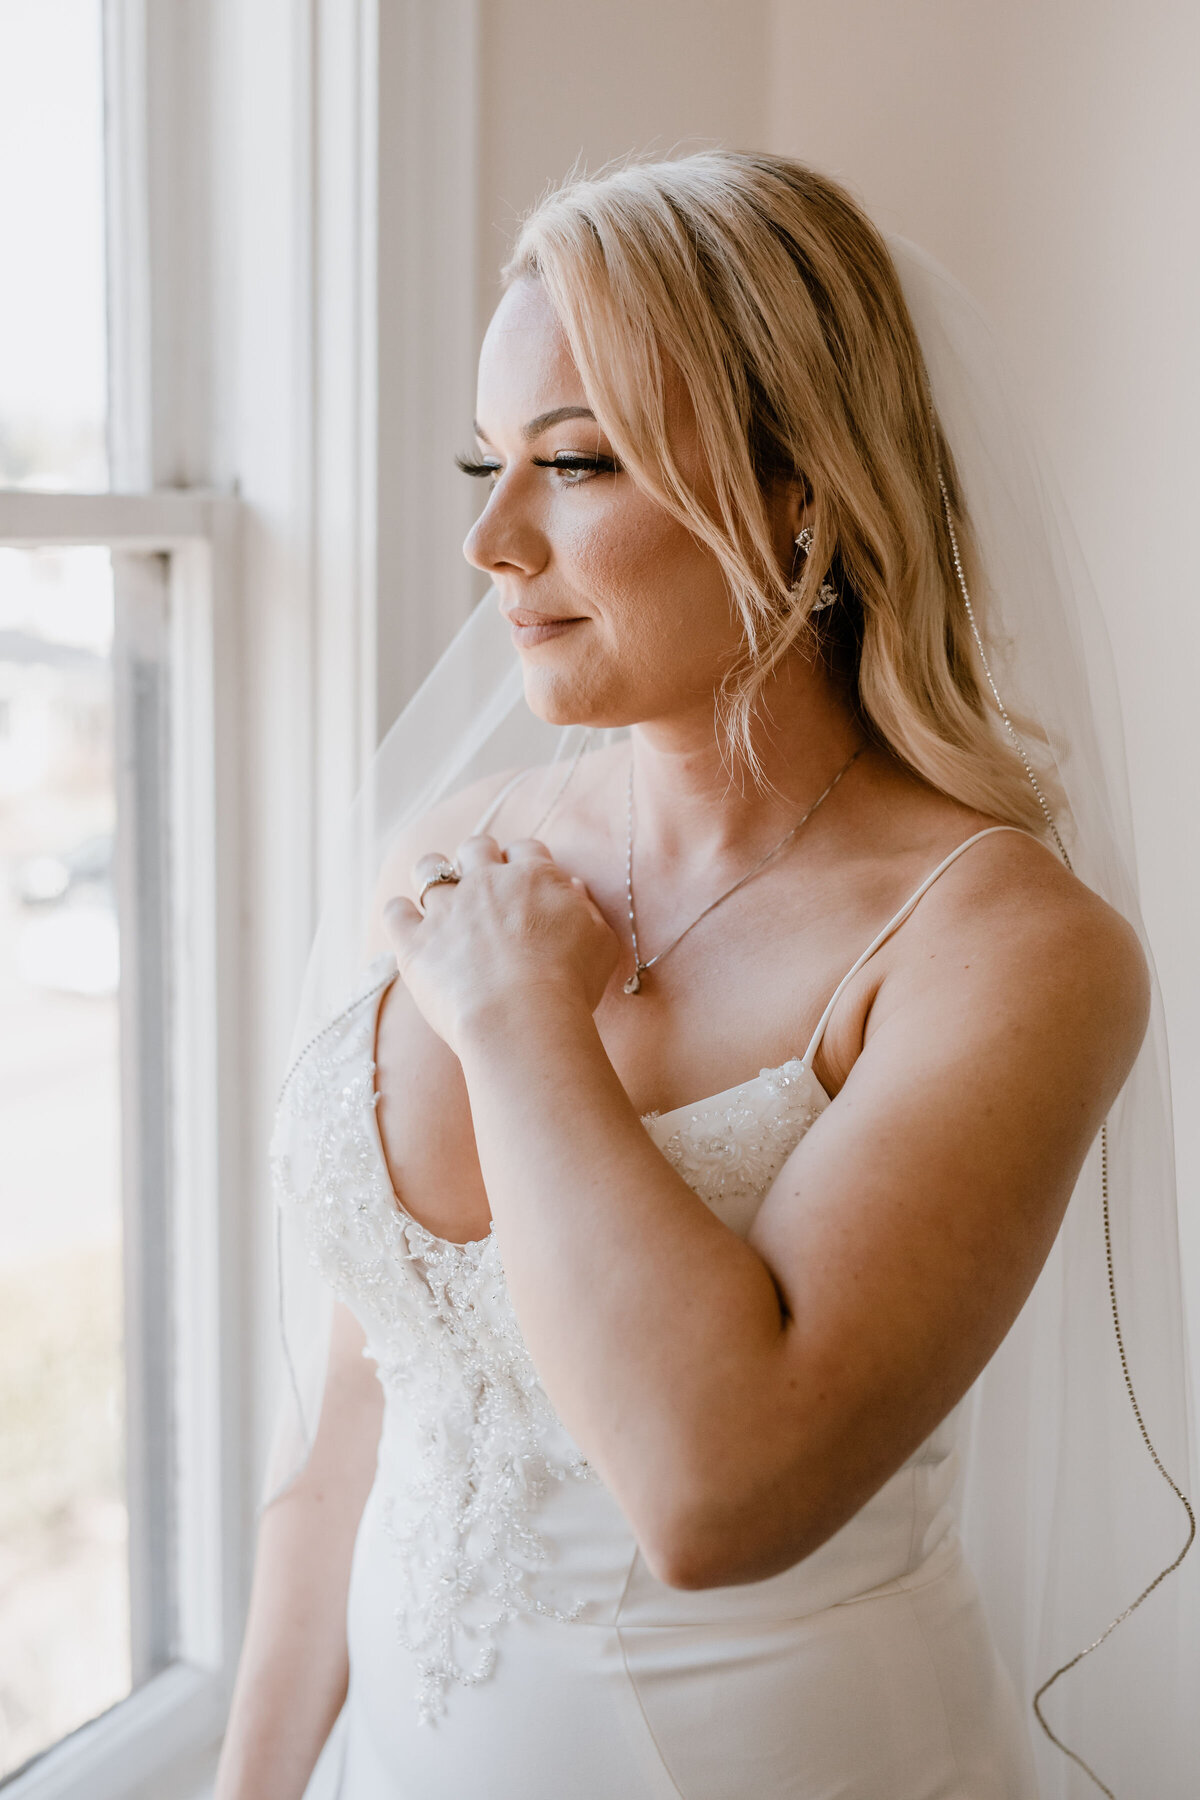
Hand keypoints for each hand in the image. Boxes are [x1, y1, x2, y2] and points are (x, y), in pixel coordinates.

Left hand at [383, 834, 618, 1050]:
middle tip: (482, 885)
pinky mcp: (416, 942)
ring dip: (433, 876)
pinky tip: (407, 924)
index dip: (523, 861)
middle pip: (475, 847)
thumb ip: (586, 908)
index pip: (525, 848)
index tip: (523, 880)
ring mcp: (446, 909)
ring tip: (439, 897)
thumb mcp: (600, 941)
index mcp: (533, 877)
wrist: (522, 1017)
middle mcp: (486, 882)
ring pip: (429, 868)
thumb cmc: (571, 983)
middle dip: (477, 858)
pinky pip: (395, 911)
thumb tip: (572, 888)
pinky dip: (399, 913)